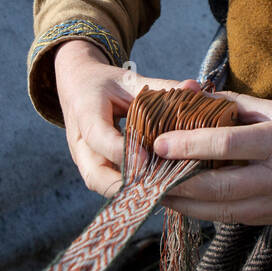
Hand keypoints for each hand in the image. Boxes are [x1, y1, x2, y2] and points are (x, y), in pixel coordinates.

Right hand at [54, 38, 201, 196]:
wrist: (76, 86)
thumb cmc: (105, 83)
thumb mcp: (130, 80)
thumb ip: (161, 87)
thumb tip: (195, 88)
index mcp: (85, 111)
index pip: (98, 136)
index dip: (122, 150)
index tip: (148, 157)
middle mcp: (79, 141)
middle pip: (94, 175)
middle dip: (125, 184)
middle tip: (158, 185)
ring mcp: (83, 158)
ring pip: (100, 184)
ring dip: (129, 190)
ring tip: (161, 189)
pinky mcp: (91, 166)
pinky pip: (107, 183)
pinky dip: (129, 187)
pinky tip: (155, 187)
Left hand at [157, 91, 271, 225]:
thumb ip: (232, 105)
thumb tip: (189, 97)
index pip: (226, 145)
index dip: (189, 146)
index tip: (158, 144)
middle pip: (218, 188)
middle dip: (177, 185)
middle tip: (145, 178)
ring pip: (222, 211)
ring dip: (186, 204)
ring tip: (158, 192)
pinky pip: (234, 217)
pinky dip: (207, 210)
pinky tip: (187, 202)